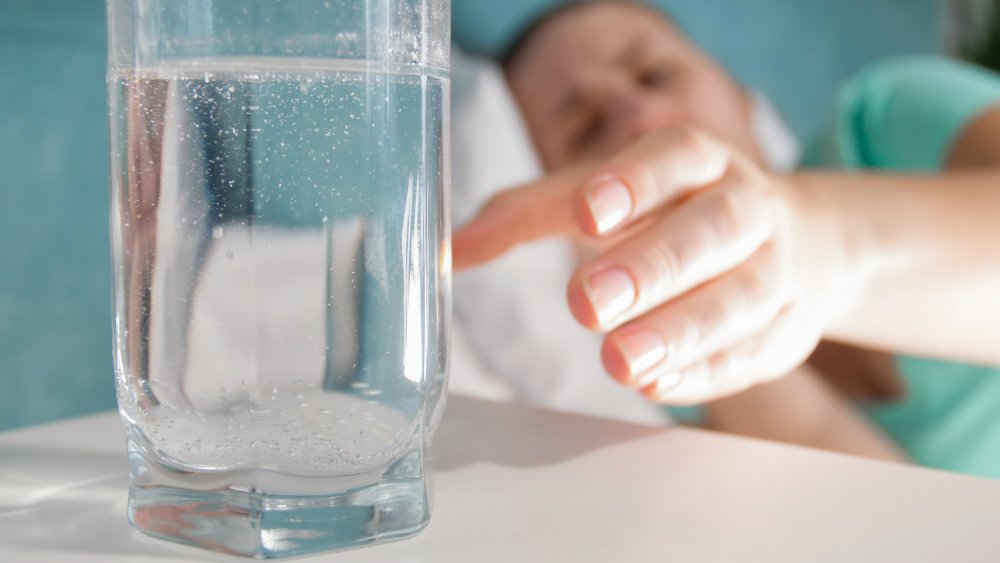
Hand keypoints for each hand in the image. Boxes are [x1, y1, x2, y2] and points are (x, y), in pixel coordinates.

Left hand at [454, 128, 852, 404]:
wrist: (797, 245)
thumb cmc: (674, 215)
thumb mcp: (610, 199)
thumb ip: (531, 215)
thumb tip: (451, 249)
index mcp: (698, 163)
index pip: (675, 158)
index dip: (633, 182)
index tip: (584, 212)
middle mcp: (745, 209)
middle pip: (711, 232)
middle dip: (651, 267)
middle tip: (587, 303)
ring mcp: (775, 271)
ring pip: (741, 298)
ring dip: (681, 331)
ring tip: (620, 362)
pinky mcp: (786, 331)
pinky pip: (753, 353)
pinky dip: (706, 372)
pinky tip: (657, 384)